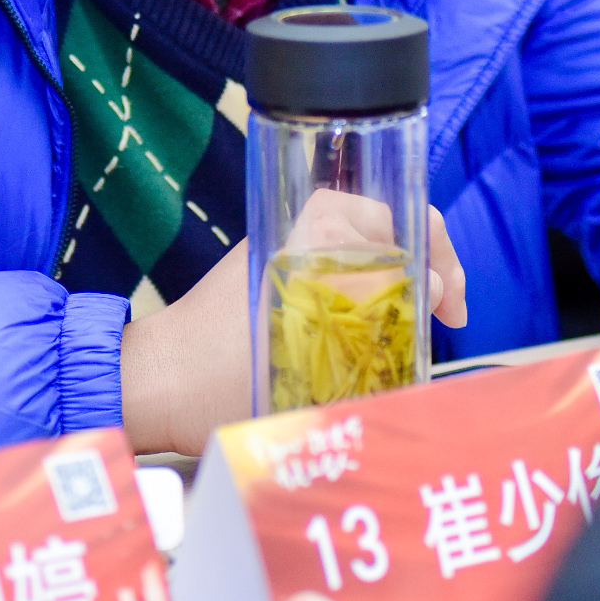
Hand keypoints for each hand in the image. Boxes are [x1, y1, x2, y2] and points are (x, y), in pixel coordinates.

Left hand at [118, 198, 467, 456]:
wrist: (150, 383)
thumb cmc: (213, 384)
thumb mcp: (301, 376)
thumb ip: (368, 348)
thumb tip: (428, 312)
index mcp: (304, 246)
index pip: (391, 216)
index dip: (436, 254)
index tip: (449, 303)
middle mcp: (294, 237)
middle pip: (383, 221)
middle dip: (428, 259)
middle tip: (448, 309)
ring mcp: (280, 254)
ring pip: (361, 240)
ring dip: (401, 271)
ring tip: (424, 315)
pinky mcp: (268, 275)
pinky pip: (334, 261)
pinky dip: (368, 282)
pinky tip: (382, 325)